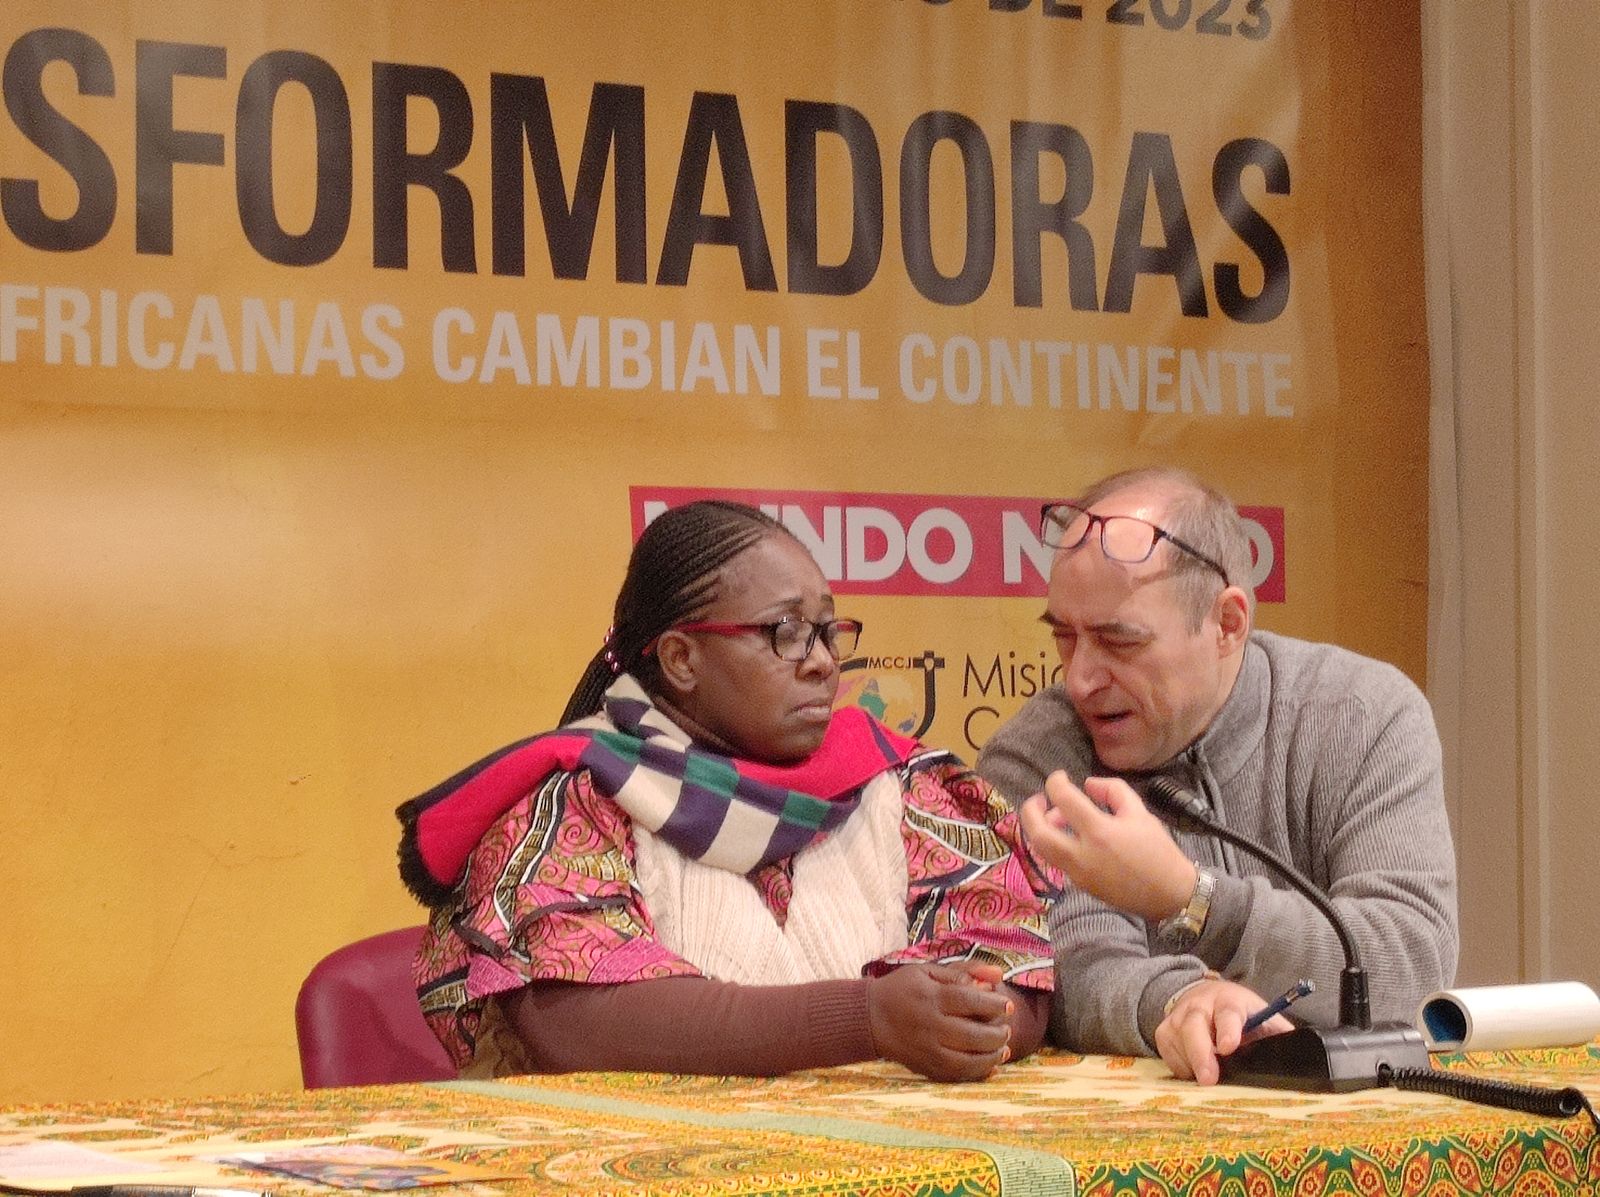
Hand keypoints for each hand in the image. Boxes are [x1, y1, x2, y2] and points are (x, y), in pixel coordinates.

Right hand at [867, 963, 1012, 1081]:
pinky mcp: (924, 1067)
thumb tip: (999, 974)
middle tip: (1007, 1029)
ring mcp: (926, 1050)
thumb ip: (964, 971)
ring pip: (966, 1061)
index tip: (1008, 1006)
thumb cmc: (902, 989)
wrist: (868, 1017)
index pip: (968, 1001)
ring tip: (1004, 1049)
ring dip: (991, 1057)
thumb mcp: (928, 971)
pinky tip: (992, 1066)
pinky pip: (955, 1076)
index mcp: (930, 997)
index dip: (993, 1005)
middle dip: (997, 1034)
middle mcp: (928, 1025)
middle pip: (971, 1034)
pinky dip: (977, 1074)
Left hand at [1018, 771, 1195, 920]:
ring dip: (1041, 829)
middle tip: (1039, 798)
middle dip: (1030, 811)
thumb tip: (1086, 785)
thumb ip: (1112, 790)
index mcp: (1099, 832)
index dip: (1055, 782)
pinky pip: (1057, 860)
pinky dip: (1056, 843)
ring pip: (1042, 850)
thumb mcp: (1140, 812)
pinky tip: (1071, 835)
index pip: (1063, 800)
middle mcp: (1082, 855)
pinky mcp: (1080, 885)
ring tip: (1058, 817)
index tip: (1059, 777)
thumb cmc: (1157, 850)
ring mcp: (1078, 873)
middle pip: (1038, 833)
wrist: (1169, 894)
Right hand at [1154, 979, 1293, 1084]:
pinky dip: (1180, 1066)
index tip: (1229, 1047)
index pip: (1228, 1013)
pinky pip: (1167, 1052)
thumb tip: (1303, 1054)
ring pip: (1178, 1041)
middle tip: (1209, 1079)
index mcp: (1230, 1001)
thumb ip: (1278, 1033)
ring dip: (1190, 1063)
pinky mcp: (1164, 1030)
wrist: (1204, 995)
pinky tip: (1193, 1070)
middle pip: (1194, 1026)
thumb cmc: (1240, 1015)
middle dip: (1200, 1053)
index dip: (1228, 1029)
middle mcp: (1200, 1004)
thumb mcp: (1262, 1017)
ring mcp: (1178, 1016)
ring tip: (1205, 1078)